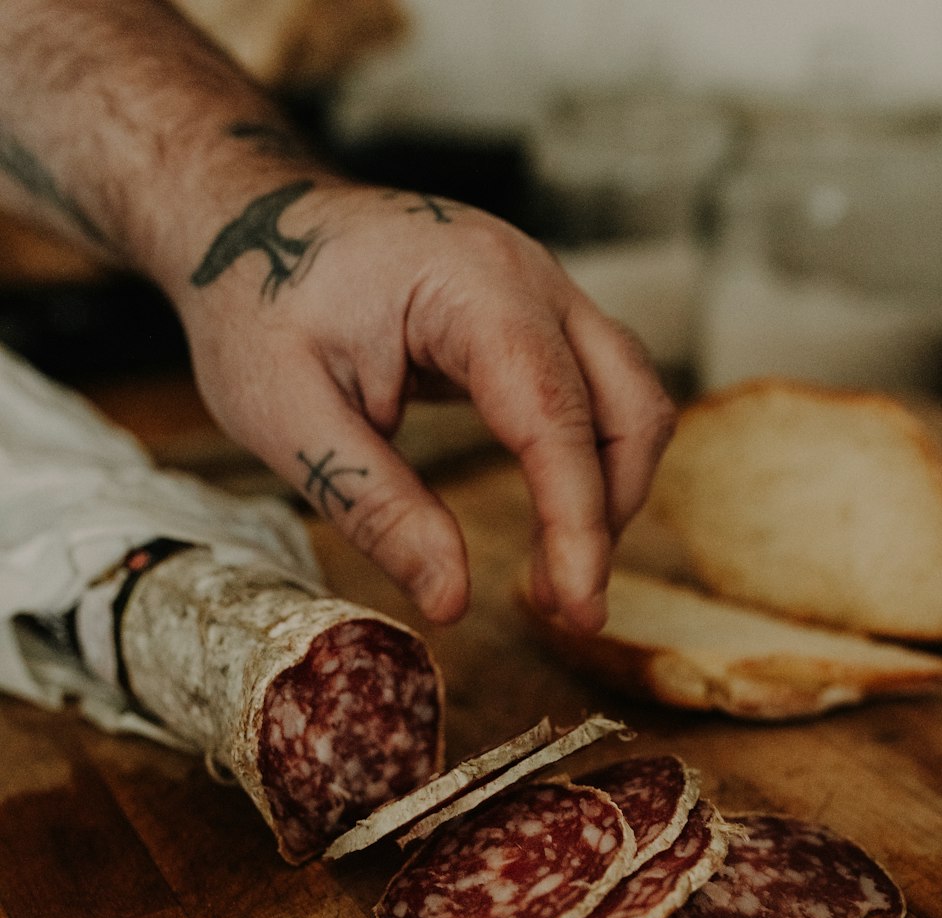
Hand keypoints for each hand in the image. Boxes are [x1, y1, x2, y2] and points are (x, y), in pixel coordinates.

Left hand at [172, 180, 674, 630]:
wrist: (247, 220)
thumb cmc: (254, 302)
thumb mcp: (285, 416)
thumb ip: (375, 507)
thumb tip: (452, 598)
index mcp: (470, 285)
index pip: (555, 415)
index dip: (577, 521)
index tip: (578, 608)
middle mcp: (529, 276)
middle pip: (629, 403)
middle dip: (610, 513)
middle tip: (567, 608)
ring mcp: (541, 291)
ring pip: (628, 399)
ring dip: (608, 492)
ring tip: (552, 575)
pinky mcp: (534, 317)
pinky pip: (596, 393)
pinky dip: (586, 463)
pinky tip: (548, 521)